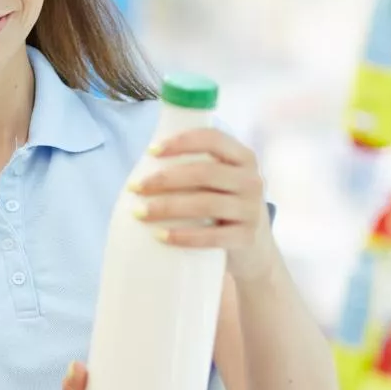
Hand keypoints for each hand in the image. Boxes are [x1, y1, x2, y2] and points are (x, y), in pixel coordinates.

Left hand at [132, 127, 276, 281]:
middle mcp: (252, 180)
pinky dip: (183, 236)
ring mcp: (251, 210)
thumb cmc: (223, 206)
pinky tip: (160, 236)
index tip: (151, 151)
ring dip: (168, 207)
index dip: (182, 142)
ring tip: (140, 212)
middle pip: (205, 173)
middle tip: (136, 187)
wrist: (254, 250)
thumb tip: (147, 161)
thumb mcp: (220, 181)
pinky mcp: (246, 237)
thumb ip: (197, 167)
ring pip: (206, 204)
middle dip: (166, 179)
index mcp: (243, 158)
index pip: (213, 139)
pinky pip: (211, 236)